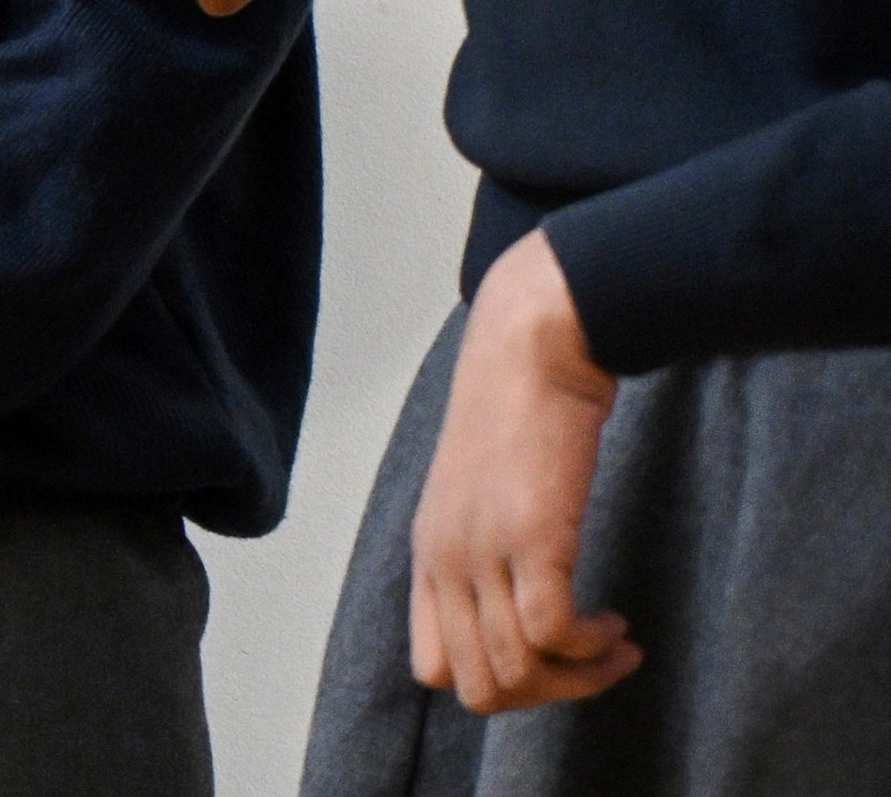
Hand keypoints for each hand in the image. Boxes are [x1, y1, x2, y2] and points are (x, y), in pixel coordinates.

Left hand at [410, 233, 636, 715]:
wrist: (530, 348)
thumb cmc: (517, 412)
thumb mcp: (480, 492)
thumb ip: (484, 547)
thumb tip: (519, 606)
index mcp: (427, 555)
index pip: (433, 668)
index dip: (498, 682)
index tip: (549, 658)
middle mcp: (443, 562)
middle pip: (477, 687)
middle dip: (545, 695)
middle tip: (593, 664)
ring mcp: (481, 552)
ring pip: (516, 672)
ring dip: (579, 678)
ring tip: (616, 645)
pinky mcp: (530, 536)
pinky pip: (552, 633)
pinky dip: (591, 648)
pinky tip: (617, 626)